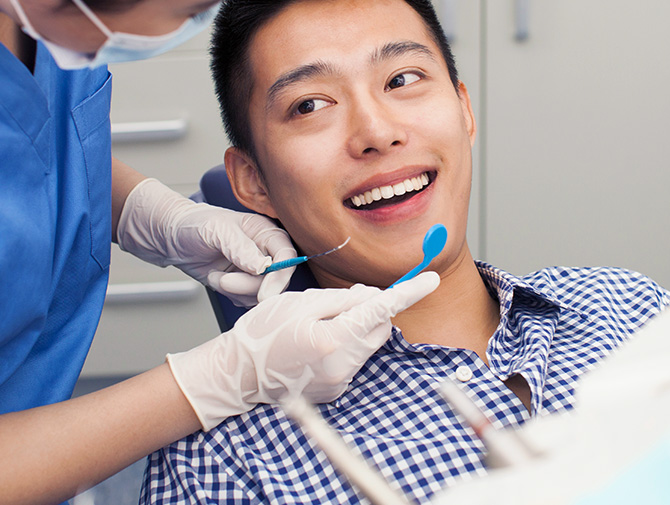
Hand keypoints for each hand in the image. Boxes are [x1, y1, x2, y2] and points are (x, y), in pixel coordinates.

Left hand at [117, 178, 296, 305]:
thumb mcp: (216, 230)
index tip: (265, 292)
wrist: (171, 237)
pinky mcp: (243, 284)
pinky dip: (230, 296)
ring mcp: (254, 269)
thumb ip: (241, 247)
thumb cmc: (194, 224)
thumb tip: (263, 267)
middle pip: (277, 279)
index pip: (287, 255)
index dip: (281, 275)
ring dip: (236, 290)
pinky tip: (216, 280)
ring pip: (261, 293)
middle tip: (225, 281)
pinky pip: (247, 300)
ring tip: (215, 276)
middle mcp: (265, 250)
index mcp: (266, 231)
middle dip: (250, 286)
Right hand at [166, 271, 439, 429]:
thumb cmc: (264, 333)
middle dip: (369, 310)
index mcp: (334, 340)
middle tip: (336, 302)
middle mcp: (343, 366)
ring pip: (367, 344)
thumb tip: (371, 297)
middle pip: (378, 327)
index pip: (381, 310)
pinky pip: (354, 359)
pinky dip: (345, 345)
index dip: (408, 292)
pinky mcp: (336, 390)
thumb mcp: (299, 303)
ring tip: (317, 325)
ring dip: (355, 328)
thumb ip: (340, 299)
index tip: (430, 280)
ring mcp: (339, 382)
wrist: (239, 373)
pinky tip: (315, 343)